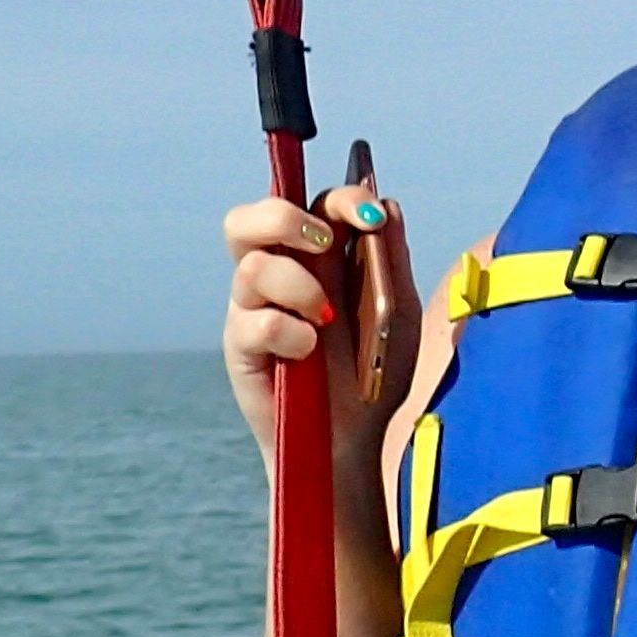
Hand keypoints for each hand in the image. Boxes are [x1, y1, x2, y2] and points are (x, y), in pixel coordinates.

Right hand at [222, 173, 414, 476]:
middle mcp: (278, 276)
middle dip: (284, 217)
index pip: (313, 205)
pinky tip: (308, 351)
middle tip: (323, 243)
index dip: (340, 198)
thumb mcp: (396, 313)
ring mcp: (254, 311)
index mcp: (318, 260)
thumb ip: (390, 260)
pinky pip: (253, 323)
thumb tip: (388, 203)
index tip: (371, 216)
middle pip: (247, 220)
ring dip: (297, 285)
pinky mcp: (240, 349)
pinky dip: (289, 332)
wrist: (357, 438)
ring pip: (251, 266)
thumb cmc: (375, 373)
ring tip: (326, 318)